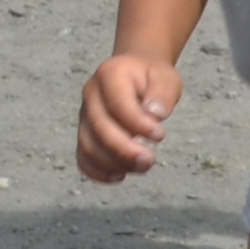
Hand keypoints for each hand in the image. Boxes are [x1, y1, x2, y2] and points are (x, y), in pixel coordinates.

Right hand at [79, 53, 179, 181]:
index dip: (137, 123)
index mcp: (110, 74)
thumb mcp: (166, 77)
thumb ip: (162, 94)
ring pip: (88, 145)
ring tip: (140, 167)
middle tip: (149, 161)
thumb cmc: (151, 77)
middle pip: (99, 127)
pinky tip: (119, 175)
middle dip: (124, 149)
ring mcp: (84, 115)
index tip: (160, 135)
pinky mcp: (85, 133)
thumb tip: (154, 115)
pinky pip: (82, 157)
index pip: (118, 103)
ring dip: (113, 163)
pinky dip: (97, 171)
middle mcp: (91, 94)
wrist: (135, 73)